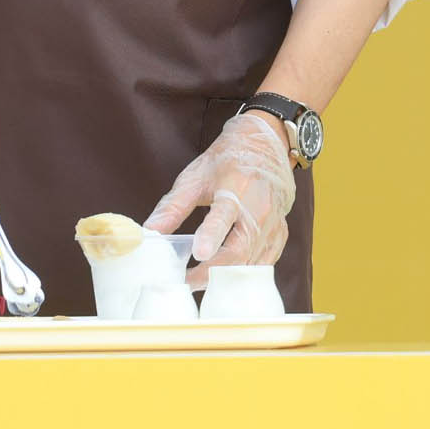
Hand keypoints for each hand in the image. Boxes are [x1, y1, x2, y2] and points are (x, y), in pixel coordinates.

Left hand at [144, 112, 294, 288]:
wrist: (265, 145)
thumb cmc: (227, 160)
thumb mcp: (195, 176)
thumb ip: (173, 206)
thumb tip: (150, 232)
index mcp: (236, 186)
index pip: (224, 214)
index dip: (212, 234)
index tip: (199, 253)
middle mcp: (259, 207)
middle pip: (239, 248)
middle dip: (212, 270)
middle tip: (187, 282)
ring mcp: (273, 222)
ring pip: (251, 261)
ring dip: (225, 276)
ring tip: (198, 283)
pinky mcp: (280, 234)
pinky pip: (264, 262)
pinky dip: (243, 273)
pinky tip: (224, 277)